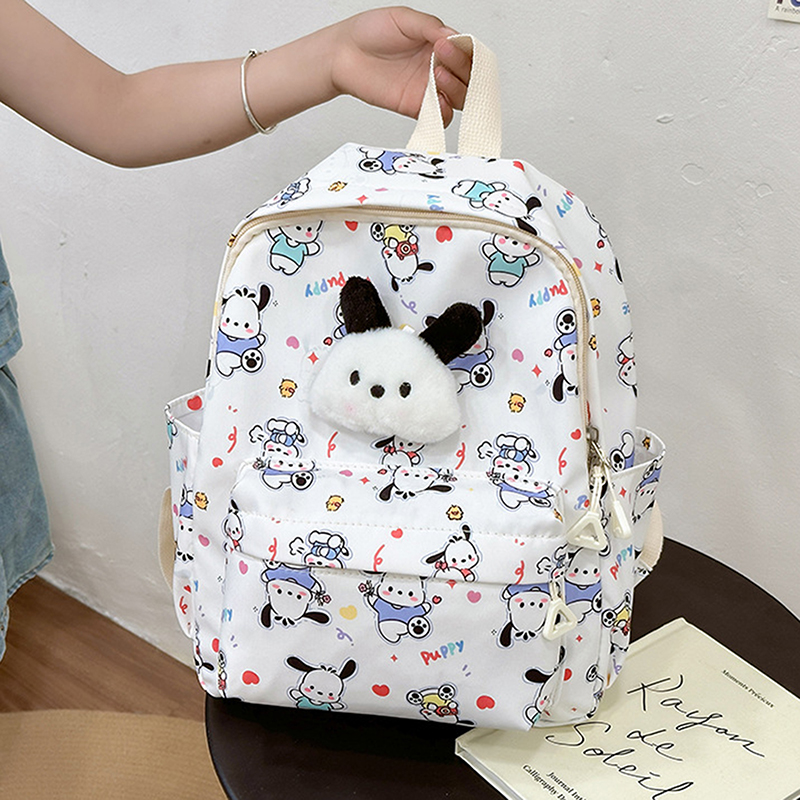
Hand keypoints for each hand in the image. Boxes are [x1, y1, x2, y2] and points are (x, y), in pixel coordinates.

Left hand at [328, 7, 471, 125]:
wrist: (342, 54)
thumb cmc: (368, 32)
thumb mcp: (404, 18)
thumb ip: (430, 27)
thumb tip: (453, 37)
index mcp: (438, 44)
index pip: (467, 53)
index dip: (465, 52)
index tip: (449, 45)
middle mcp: (436, 67)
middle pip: (468, 78)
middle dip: (462, 70)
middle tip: (442, 57)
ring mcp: (427, 89)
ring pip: (459, 98)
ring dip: (456, 90)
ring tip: (437, 76)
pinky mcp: (415, 107)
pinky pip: (439, 117)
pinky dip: (444, 113)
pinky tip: (437, 102)